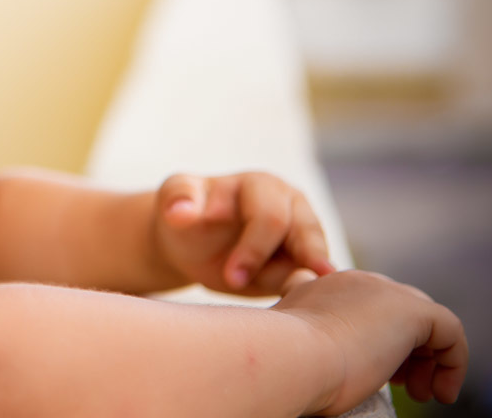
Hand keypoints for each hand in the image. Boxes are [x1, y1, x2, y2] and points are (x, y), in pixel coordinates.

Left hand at [153, 172, 335, 294]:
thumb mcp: (175, 199)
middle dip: (277, 269)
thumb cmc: (186, 216)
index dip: (253, 248)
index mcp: (260, 186)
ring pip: (316, 261)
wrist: (192, 244)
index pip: (270, 216)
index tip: (232, 275)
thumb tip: (179, 213)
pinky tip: (308, 306)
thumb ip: (178, 199)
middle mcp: (291, 205)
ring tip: (293, 301)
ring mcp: (303, 235)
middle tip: (246, 292)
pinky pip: (314, 280)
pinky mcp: (304, 263)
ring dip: (302, 281)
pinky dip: (310, 292)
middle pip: (305, 236)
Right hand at [274, 269, 467, 413]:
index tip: (369, 366)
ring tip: (420, 393)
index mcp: (322, 288)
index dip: (373, 335)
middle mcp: (353, 281)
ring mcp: (382, 290)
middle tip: (401, 384)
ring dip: (428, 359)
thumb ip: (308, 337)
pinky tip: (441, 392)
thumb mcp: (295, 346)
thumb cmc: (287, 364)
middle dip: (405, 349)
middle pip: (396, 309)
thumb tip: (326, 355)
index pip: (361, 303)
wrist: (288, 357)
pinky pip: (450, 330)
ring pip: (424, 320)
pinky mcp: (410, 309)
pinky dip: (454, 363)